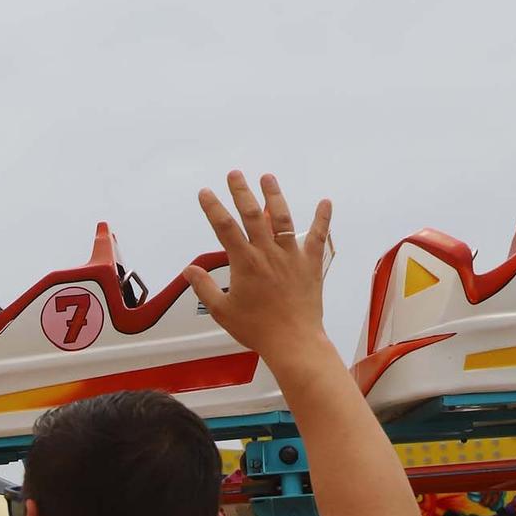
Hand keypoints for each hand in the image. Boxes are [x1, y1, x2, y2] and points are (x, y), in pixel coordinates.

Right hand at [184, 171, 332, 360]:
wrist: (293, 341)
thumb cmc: (256, 328)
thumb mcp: (222, 311)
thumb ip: (204, 287)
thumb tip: (189, 269)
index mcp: (244, 263)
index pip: (224, 228)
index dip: (213, 208)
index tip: (205, 193)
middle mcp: (267, 253)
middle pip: (252, 215)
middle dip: (241, 192)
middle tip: (235, 174)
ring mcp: (291, 256)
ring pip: (281, 219)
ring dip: (274, 196)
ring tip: (267, 178)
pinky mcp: (311, 264)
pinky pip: (318, 237)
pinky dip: (322, 218)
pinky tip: (326, 201)